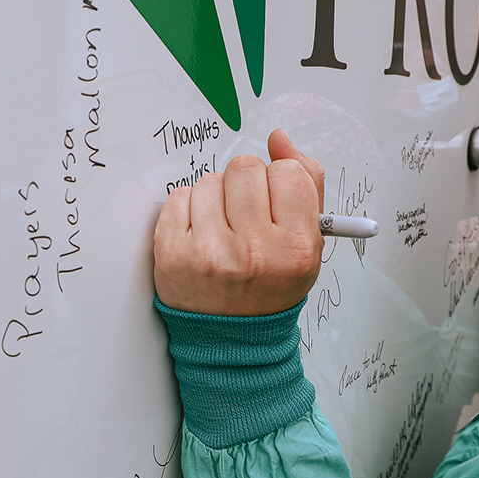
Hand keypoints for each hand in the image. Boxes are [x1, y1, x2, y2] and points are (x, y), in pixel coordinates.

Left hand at [153, 129, 326, 315]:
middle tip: (245, 215)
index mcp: (295, 249)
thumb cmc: (270, 286)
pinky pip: (178, 196)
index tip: (274, 203)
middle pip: (245, 168)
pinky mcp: (172, 254)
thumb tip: (279, 138)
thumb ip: (304, 184)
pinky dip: (188, 209)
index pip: (287, 173)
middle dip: (245, 185)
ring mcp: (209, 253)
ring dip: (216, 197)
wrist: (232, 339)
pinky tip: (200, 233)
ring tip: (223, 229)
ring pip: (209, 180)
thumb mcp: (306, 243)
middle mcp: (253, 252)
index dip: (280, 182)